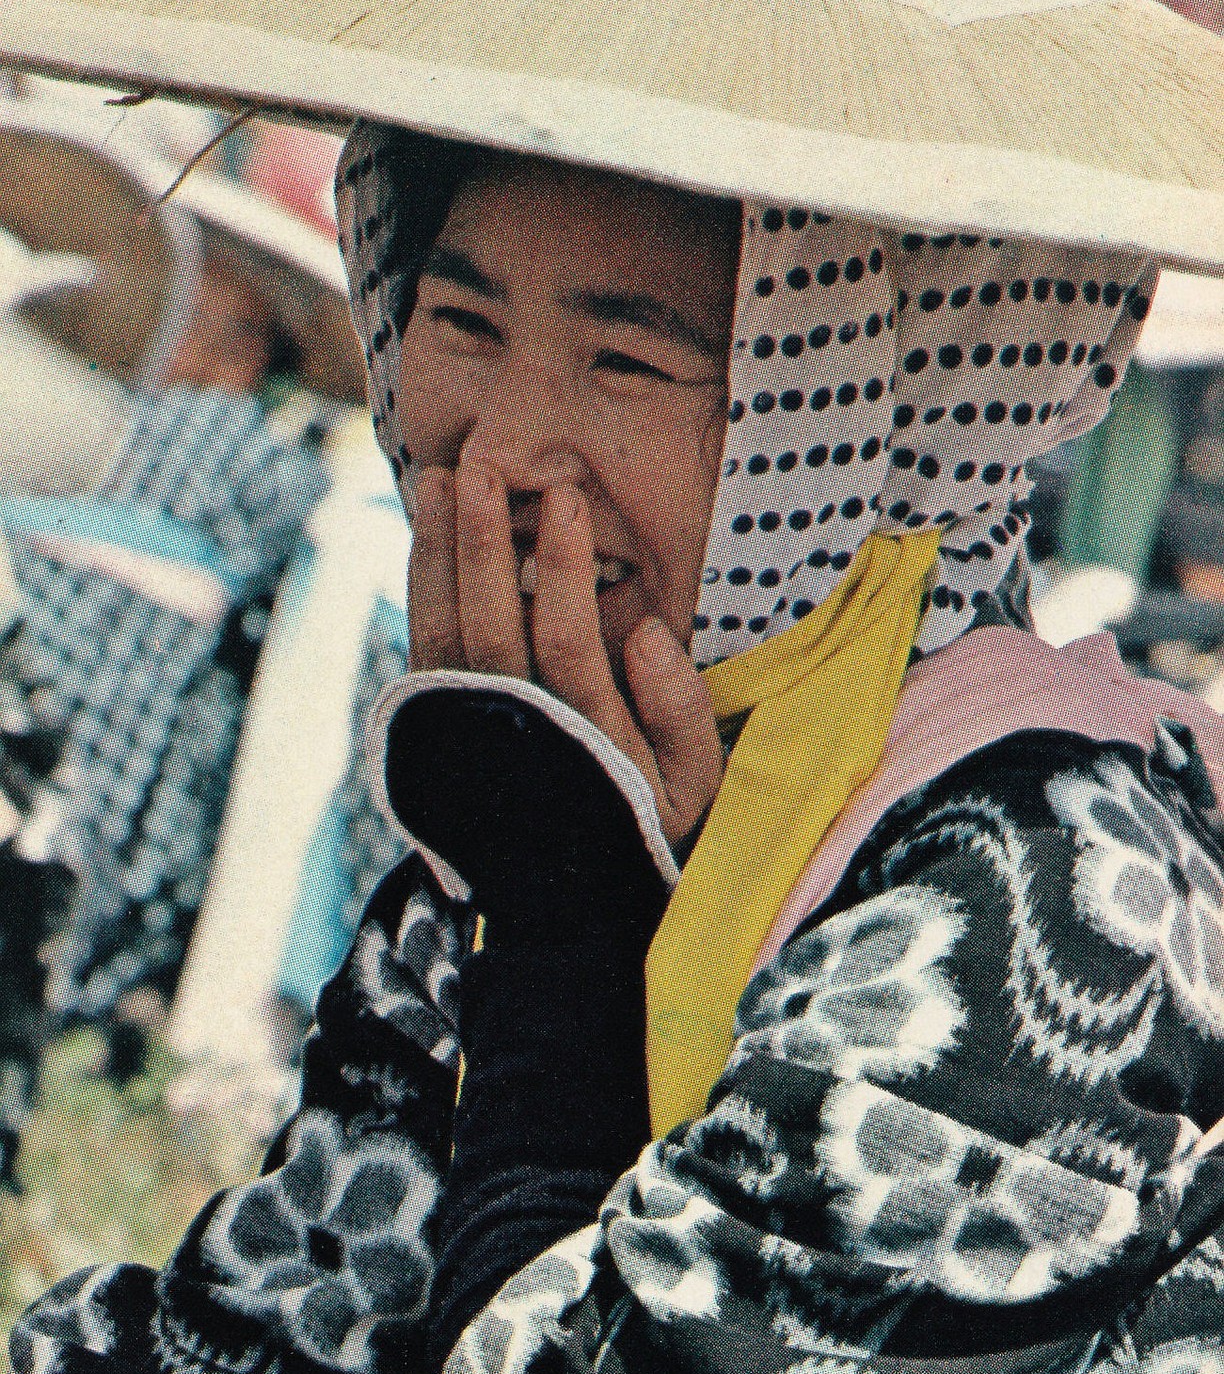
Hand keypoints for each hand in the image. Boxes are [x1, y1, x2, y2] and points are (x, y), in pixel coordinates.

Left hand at [407, 457, 721, 847]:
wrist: (572, 904)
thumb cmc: (646, 821)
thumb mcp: (694, 783)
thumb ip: (680, 711)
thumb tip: (647, 630)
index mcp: (589, 742)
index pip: (566, 640)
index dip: (564, 568)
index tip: (566, 499)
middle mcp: (519, 736)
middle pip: (490, 629)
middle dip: (484, 545)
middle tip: (480, 469)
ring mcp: (471, 737)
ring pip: (442, 637)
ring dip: (437, 557)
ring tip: (437, 481)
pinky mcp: (436, 736)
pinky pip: (421, 653)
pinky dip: (419, 592)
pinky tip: (424, 539)